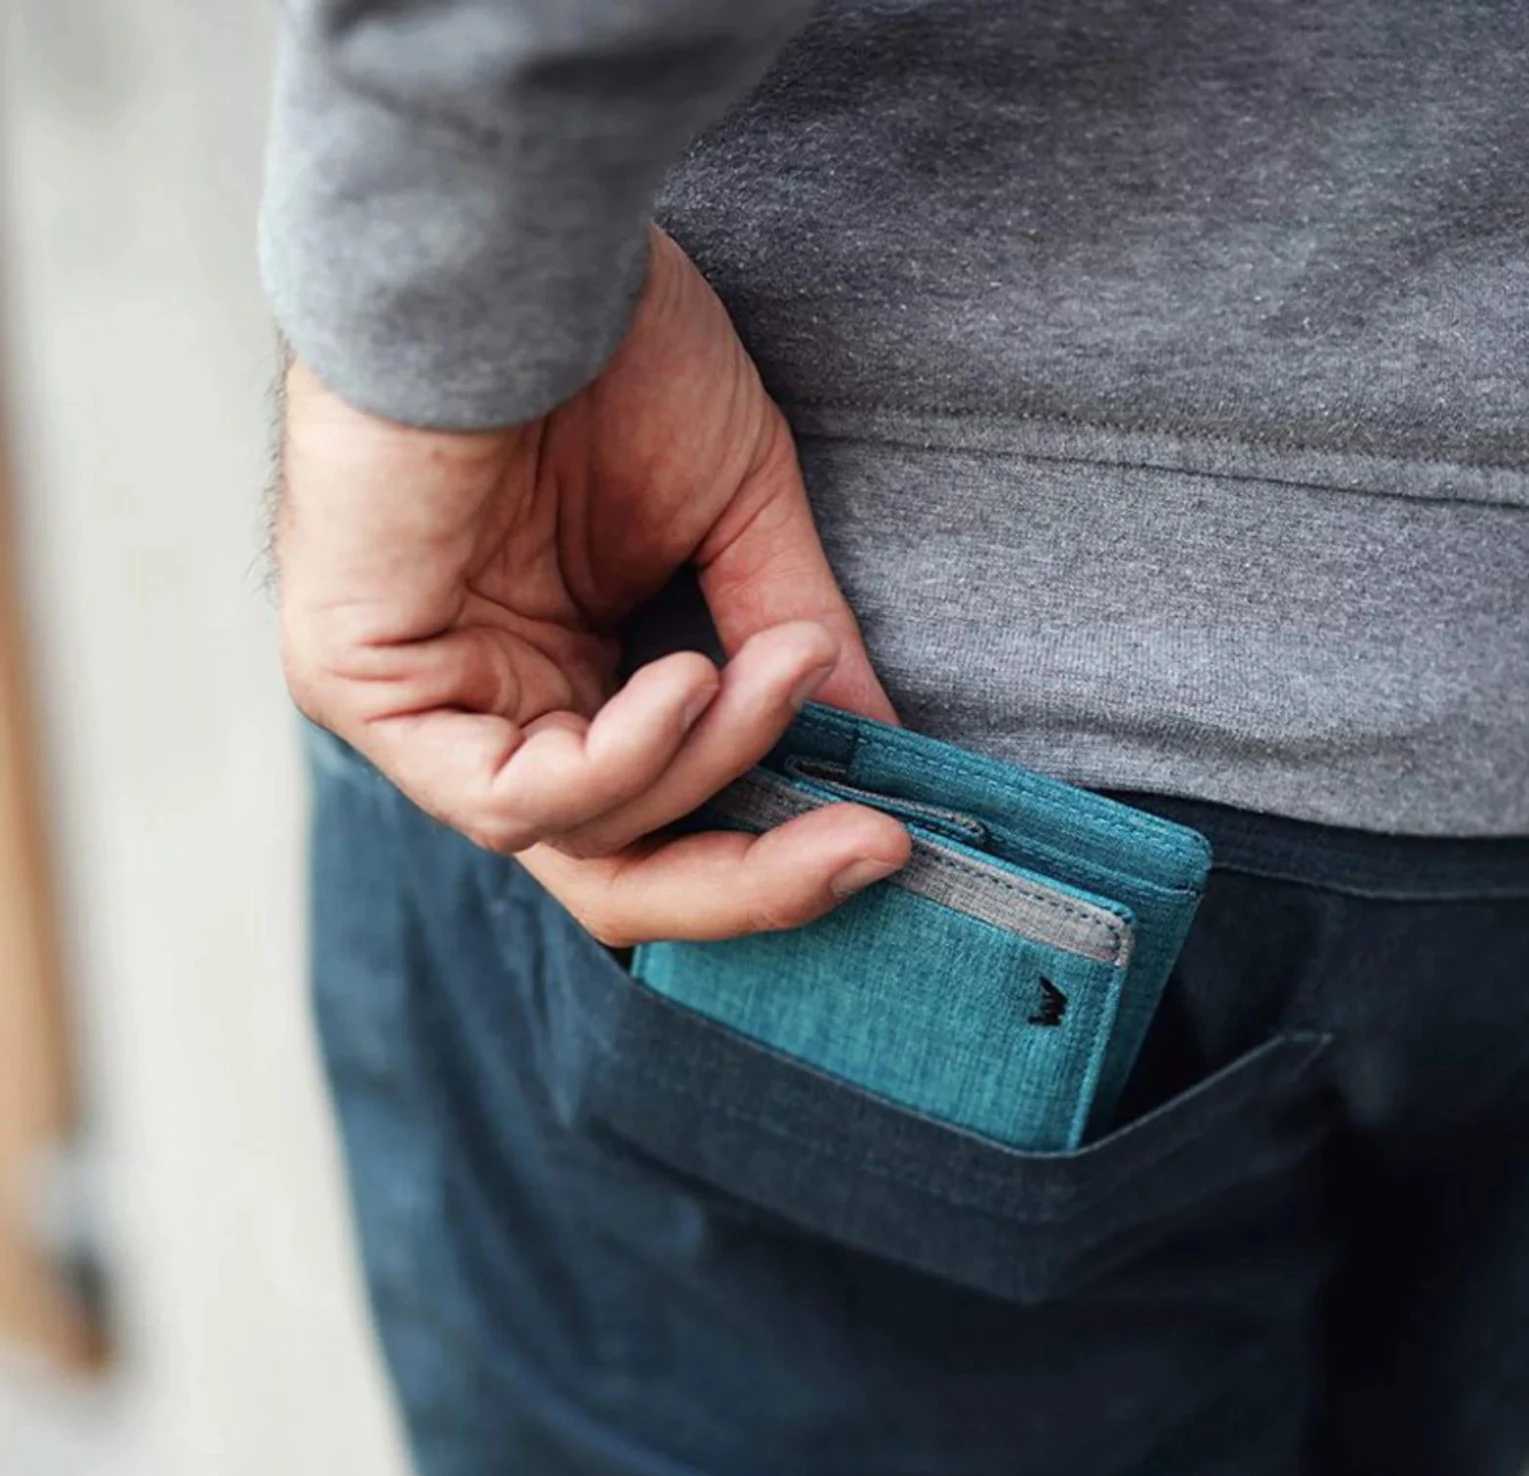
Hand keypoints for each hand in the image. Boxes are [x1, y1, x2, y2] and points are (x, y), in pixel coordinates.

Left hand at [275, 228, 910, 944]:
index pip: (660, 828)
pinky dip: (622, 756)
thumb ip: (784, 647)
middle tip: (870, 847)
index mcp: (566, 680)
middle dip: (750, 881)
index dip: (771, 856)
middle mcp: (489, 713)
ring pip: (580, 837)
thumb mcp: (734, 518)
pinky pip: (508, 795)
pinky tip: (687, 676)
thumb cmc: (607, 348)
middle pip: (615, 875)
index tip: (888, 833)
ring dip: (708, 764)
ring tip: (775, 669)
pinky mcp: (361, 688)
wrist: (509, 234)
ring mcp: (421, 711)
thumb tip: (878, 756)